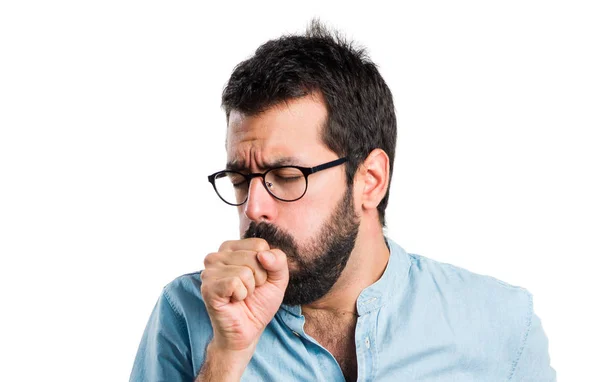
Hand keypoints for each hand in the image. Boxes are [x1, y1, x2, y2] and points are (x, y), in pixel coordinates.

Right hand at [200, 238, 288, 352]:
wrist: (248, 331)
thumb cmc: (259, 302)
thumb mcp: (278, 278)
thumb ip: (278, 260)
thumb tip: (263, 255)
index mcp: (231, 248)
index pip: (260, 245)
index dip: (266, 266)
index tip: (257, 279)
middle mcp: (217, 256)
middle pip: (254, 257)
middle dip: (259, 278)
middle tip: (249, 291)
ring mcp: (209, 271)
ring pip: (246, 271)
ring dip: (249, 289)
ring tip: (240, 296)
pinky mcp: (208, 287)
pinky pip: (235, 283)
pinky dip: (241, 295)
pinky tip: (233, 301)